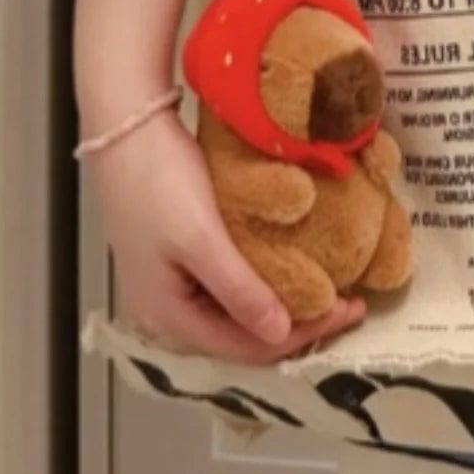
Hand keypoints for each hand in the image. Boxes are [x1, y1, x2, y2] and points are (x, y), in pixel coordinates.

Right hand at [88, 110, 364, 364]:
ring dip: (282, 305)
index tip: (348, 310)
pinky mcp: (182, 258)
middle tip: (346, 303)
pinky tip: (292, 271)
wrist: (125, 125)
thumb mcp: (200, 238)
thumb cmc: (157, 180)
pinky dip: (265, 284)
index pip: (247, 347)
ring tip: (328, 290)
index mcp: (167, 316)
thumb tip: (280, 336)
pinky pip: (230, 287)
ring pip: (238, 313)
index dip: (302, 335)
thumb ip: (239, 291)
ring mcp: (173, 285)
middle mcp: (167, 311)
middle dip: (296, 324)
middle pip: (241, 336)